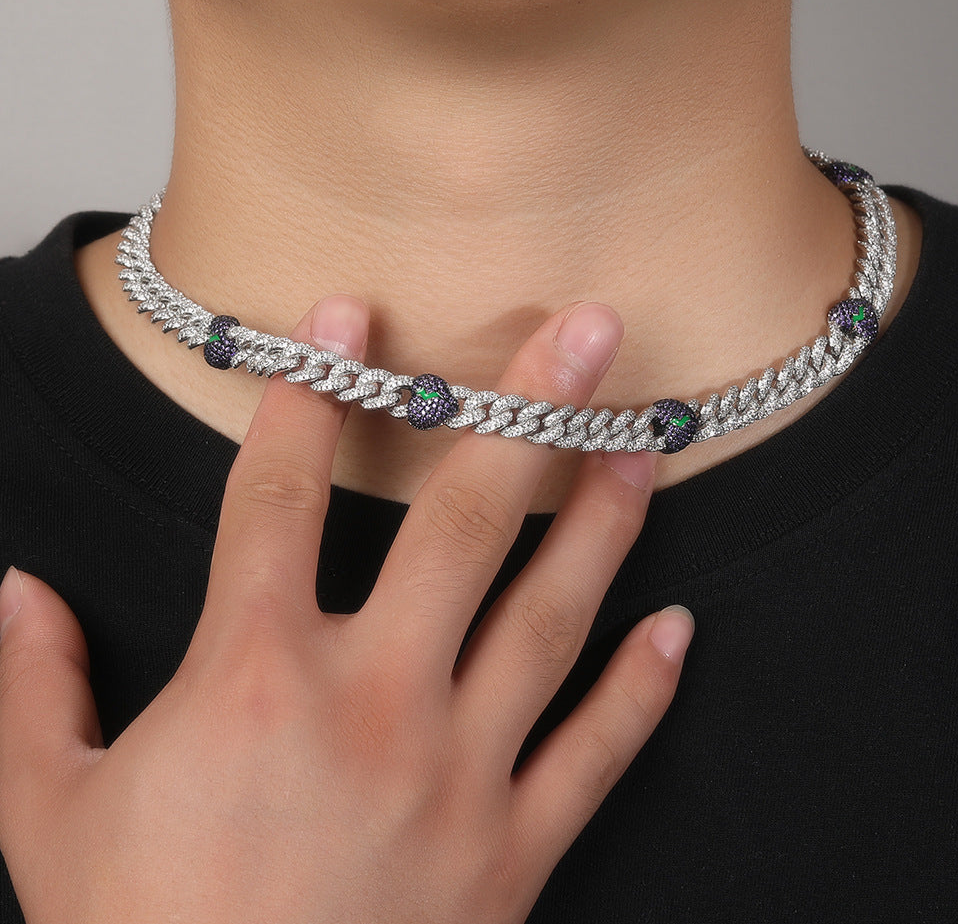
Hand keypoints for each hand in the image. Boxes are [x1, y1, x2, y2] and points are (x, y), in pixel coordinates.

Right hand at [0, 295, 692, 923]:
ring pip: (550, 620)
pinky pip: (595, 754)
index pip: (280, 497)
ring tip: (642, 449)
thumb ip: (35, 692)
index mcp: (252, 682)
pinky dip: (643, 690)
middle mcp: (372, 705)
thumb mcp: (51, 818)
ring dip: (603, 525)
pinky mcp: (512, 853)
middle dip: (526, 415)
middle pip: (461, 524)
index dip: (308, 396)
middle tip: (582, 335)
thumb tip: (15, 596)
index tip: (342, 316)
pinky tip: (679, 627)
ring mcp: (456, 776)